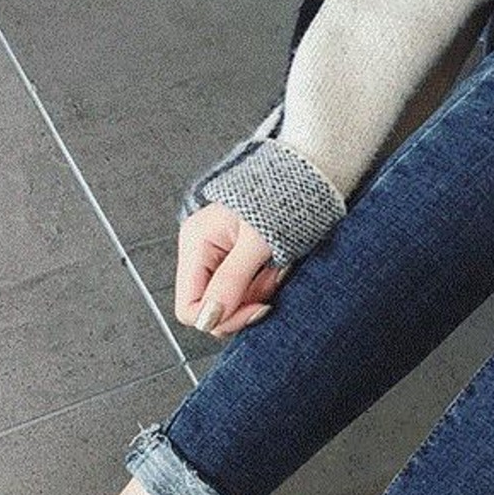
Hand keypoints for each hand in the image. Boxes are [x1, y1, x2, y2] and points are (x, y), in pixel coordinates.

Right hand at [174, 204, 280, 337]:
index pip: (189, 307)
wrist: (304, 176)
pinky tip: (275, 269)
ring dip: (257, 295)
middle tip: (269, 282)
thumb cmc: (280, 195)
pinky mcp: (237, 261)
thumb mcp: (256, 241)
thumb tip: (208, 318)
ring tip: (276, 270)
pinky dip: (263, 287)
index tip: (254, 308)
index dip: (221, 317)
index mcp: (195, 242)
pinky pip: (245, 292)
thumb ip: (231, 280)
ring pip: (231, 303)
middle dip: (244, 305)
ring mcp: (219, 257)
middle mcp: (202, 251)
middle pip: (211, 309)